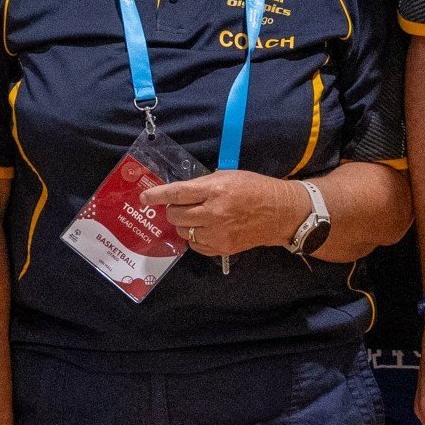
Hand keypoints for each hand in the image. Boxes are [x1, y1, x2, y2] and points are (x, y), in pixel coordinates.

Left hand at [142, 171, 308, 257]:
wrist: (280, 213)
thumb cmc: (254, 188)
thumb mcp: (228, 176)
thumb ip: (203, 185)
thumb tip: (179, 193)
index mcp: (215, 189)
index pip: (177, 193)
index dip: (157, 196)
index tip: (144, 198)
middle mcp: (213, 212)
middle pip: (176, 215)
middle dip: (172, 210)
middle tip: (178, 206)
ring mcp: (217, 233)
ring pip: (183, 232)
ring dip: (183, 224)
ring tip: (194, 217)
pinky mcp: (221, 248)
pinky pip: (195, 245)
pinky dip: (194, 237)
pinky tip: (203, 229)